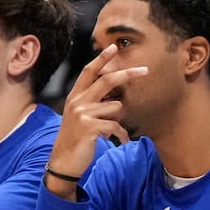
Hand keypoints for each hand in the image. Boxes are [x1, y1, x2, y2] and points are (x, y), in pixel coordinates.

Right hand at [49, 47, 146, 191]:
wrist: (63, 162)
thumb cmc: (76, 139)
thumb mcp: (80, 117)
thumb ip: (93, 104)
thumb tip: (116, 99)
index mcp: (75, 97)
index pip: (89, 72)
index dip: (102, 59)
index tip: (114, 47)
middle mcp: (78, 101)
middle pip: (107, 81)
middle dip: (128, 74)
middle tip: (145, 70)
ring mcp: (82, 113)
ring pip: (116, 107)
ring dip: (119, 121)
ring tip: (111, 132)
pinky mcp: (89, 126)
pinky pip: (116, 125)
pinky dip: (121, 134)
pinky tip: (118, 141)